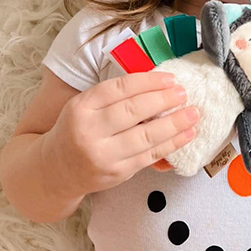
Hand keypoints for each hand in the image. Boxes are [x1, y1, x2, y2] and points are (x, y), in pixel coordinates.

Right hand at [43, 72, 199, 196]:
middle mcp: (89, 131)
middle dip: (163, 100)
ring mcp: (103, 155)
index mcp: (80, 107)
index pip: (119, 88)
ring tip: (193, 113)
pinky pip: (150, 156)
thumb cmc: (77, 130)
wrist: (57, 170)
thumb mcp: (84, 107)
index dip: (148, 81)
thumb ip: (113, 97)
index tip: (170, 78)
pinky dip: (171, 144)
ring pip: (145, 136)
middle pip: (133, 111)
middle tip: (183, 93)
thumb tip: (157, 84)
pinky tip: (186, 134)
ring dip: (174, 124)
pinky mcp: (118, 173)